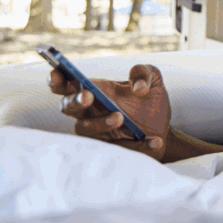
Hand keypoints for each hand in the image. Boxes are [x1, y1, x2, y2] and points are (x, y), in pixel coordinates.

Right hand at [49, 64, 171, 161]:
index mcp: (94, 91)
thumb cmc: (150, 101)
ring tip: (120, 117)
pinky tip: (155, 141)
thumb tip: (138, 87)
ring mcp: (97, 133)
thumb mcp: (153, 80)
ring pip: (85, 129)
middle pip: (68, 106)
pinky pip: (118, 149)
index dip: (57, 79)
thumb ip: (144, 73)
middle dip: (75, 101)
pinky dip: (137, 146)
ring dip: (101, 123)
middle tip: (89, 96)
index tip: (57, 73)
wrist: (165, 128)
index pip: (67, 84)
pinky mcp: (111, 150)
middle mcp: (89, 112)